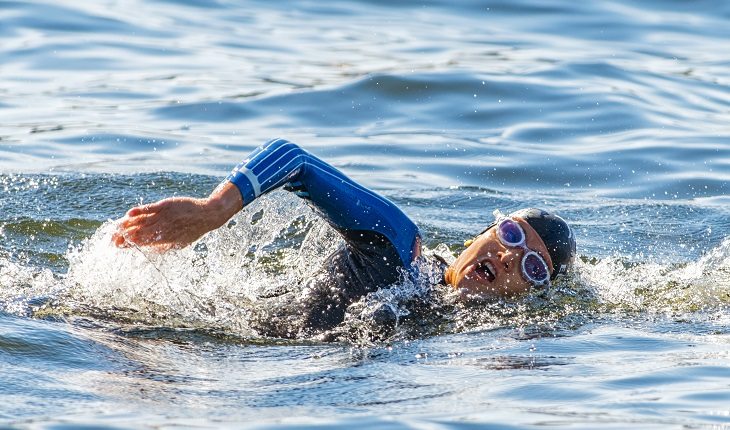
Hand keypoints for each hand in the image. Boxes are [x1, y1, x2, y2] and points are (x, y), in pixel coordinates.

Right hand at [112, 182, 242, 250]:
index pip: (140, 243)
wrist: (208, 215)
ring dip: (126, 225)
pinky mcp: (166, 205)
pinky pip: (150, 209)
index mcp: (163, 240)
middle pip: (137, 233)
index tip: (115, 246)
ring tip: (114, 227)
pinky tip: (129, 214)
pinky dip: (139, 211)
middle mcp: (162, 229)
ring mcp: (163, 217)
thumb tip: (146, 253)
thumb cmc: (192, 230)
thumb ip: (161, 248)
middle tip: (109, 238)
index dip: (127, 244)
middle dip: (122, 236)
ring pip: (141, 222)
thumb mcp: (178, 244)